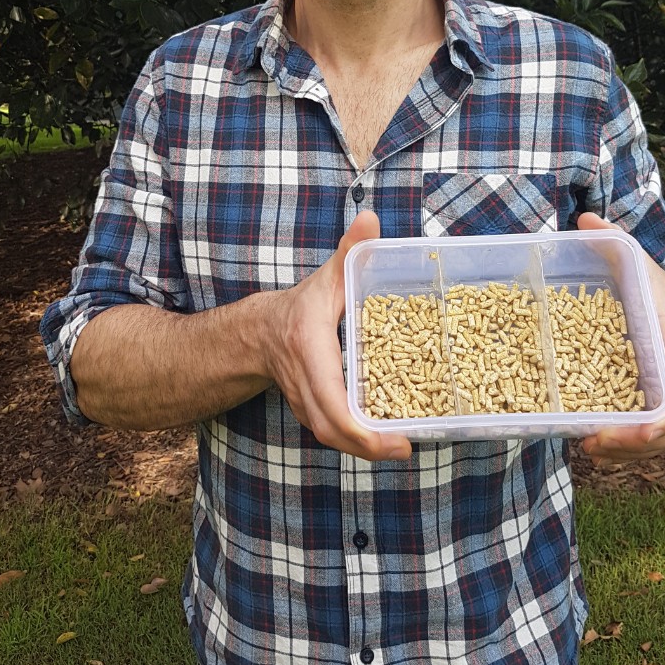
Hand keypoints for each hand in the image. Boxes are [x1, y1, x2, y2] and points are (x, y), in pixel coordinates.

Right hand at [260, 210, 412, 461]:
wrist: (260, 332)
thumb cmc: (302, 305)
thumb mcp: (327, 276)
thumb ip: (349, 250)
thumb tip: (370, 216)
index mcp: (310, 351)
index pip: (330, 399)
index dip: (358, 425)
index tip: (390, 438)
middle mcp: (305, 383)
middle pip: (331, 429)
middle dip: (367, 447)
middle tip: (404, 448)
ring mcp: (305, 402)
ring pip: (330, 436)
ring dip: (364, 448)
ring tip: (400, 446)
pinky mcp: (310, 411)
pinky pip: (331, 431)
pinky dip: (356, 439)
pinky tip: (385, 438)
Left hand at [575, 213, 664, 464]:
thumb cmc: (656, 287)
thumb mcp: (637, 261)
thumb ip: (612, 240)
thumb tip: (584, 219)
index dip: (664, 418)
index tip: (637, 432)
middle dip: (640, 446)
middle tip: (595, 445)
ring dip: (631, 454)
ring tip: (591, 451)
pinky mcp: (661, 404)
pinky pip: (654, 437)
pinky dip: (629, 449)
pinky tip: (597, 448)